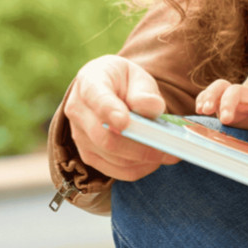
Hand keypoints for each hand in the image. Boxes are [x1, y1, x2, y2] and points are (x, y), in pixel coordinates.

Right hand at [63, 55, 179, 180]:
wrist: (106, 88)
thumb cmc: (123, 81)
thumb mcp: (137, 77)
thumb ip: (145, 91)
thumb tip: (152, 109)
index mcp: (89, 82)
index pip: (97, 99)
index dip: (109, 112)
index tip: (125, 122)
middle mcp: (78, 110)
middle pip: (105, 137)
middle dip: (140, 146)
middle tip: (169, 148)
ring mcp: (80, 136)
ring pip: (112, 157)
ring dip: (143, 160)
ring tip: (169, 153)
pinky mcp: (88, 155)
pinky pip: (114, 170)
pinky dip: (138, 168)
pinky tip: (154, 161)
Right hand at [195, 79, 247, 153]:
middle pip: (239, 90)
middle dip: (231, 104)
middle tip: (226, 120)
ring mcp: (235, 95)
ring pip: (222, 87)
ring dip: (212, 96)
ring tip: (204, 110)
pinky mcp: (223, 99)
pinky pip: (210, 92)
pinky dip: (203, 98)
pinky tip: (198, 110)